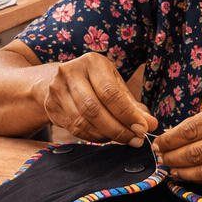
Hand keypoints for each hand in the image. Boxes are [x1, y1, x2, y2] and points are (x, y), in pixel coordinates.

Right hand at [36, 52, 156, 145]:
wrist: (58, 80)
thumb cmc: (94, 82)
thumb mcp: (114, 84)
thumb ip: (132, 105)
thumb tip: (150, 124)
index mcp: (92, 62)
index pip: (110, 93)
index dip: (127, 114)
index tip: (142, 128)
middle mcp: (71, 72)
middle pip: (94, 109)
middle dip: (118, 129)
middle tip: (135, 139)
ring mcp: (57, 90)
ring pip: (82, 122)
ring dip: (106, 135)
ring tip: (123, 139)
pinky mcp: (51, 106)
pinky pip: (74, 129)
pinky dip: (93, 137)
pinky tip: (105, 137)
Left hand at [153, 102, 201, 184]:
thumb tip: (177, 135)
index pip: (190, 130)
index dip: (170, 139)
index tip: (159, 142)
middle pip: (193, 153)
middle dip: (171, 157)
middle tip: (161, 157)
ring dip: (181, 172)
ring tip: (170, 168)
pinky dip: (198, 179)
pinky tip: (187, 175)